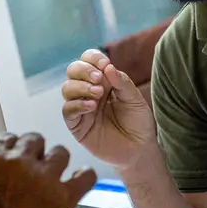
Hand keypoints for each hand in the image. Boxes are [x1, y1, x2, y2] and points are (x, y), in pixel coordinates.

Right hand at [0, 133, 96, 207]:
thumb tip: (4, 170)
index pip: (10, 138)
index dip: (16, 150)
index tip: (19, 162)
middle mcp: (19, 161)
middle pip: (35, 140)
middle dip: (36, 154)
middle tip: (35, 172)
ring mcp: (44, 178)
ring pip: (61, 153)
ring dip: (57, 164)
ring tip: (54, 180)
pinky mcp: (64, 197)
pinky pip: (86, 176)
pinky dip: (84, 177)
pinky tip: (79, 183)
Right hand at [61, 49, 156, 168]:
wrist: (139, 149)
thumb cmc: (138, 122)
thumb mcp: (135, 99)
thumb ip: (122, 82)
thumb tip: (108, 67)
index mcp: (103, 80)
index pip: (89, 60)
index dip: (93, 58)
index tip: (105, 64)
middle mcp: (89, 90)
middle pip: (73, 70)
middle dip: (83, 70)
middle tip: (98, 78)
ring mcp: (81, 107)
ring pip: (67, 88)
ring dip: (81, 87)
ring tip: (98, 94)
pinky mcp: (77, 125)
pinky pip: (67, 110)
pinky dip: (76, 105)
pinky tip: (91, 106)